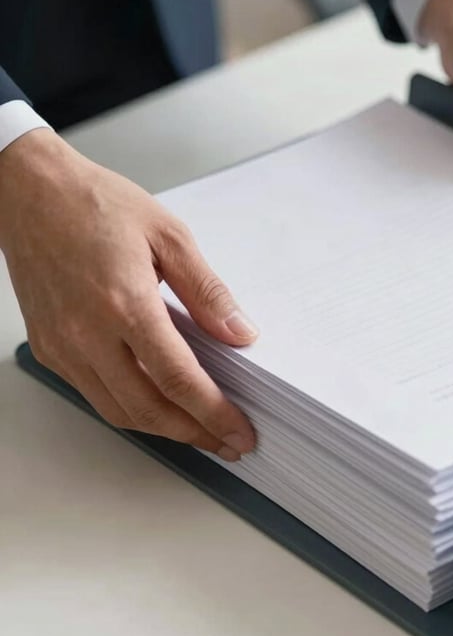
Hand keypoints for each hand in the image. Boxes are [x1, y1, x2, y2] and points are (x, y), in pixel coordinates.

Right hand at [0, 129, 256, 460]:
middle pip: (148, 409)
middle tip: (227, 443)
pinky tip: (157, 403)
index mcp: (124, 303)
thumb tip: (240, 334)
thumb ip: (207, 291)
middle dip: (194, 434)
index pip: (179, 379)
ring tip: (199, 430)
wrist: (29, 192)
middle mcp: (88, 334)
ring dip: (163, 429)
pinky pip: (93, 394)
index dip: (214, 414)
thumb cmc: (95, 204)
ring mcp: (62, 346)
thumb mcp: (170, 235)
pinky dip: (130, 409)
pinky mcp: (48, 347)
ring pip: (117, 411)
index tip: (239, 431)